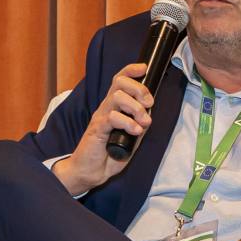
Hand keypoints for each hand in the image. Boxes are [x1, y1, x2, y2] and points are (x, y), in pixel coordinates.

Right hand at [54, 63, 156, 196]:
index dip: (131, 70)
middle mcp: (106, 108)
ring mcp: (100, 117)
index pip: (119, 80)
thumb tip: (149, 115)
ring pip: (118, 97)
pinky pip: (113, 117)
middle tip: (149, 104)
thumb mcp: (131, 138)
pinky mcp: (97, 129)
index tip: (144, 68)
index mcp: (113, 107)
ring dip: (136, 107)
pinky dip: (128, 123)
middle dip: (139, 89)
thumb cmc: (109, 155)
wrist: (91, 172)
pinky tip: (135, 131)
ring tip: (143, 122)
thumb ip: (139, 125)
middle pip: (120, 83)